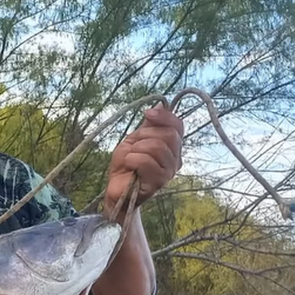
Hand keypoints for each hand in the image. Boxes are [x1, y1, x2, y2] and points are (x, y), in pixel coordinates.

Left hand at [104, 104, 182, 218]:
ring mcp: (169, 172)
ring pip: (157, 147)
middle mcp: (175, 159)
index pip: (178, 126)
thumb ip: (148, 125)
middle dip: (146, 134)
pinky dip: (132, 159)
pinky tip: (129, 166)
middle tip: (134, 144)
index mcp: (172, 147)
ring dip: (137, 148)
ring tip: (130, 157)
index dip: (164, 116)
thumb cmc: (126, 166)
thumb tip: (159, 104)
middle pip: (169, 135)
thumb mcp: (135, 139)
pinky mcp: (159, 182)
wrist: (117, 189)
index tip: (147, 113)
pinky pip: (147, 161)